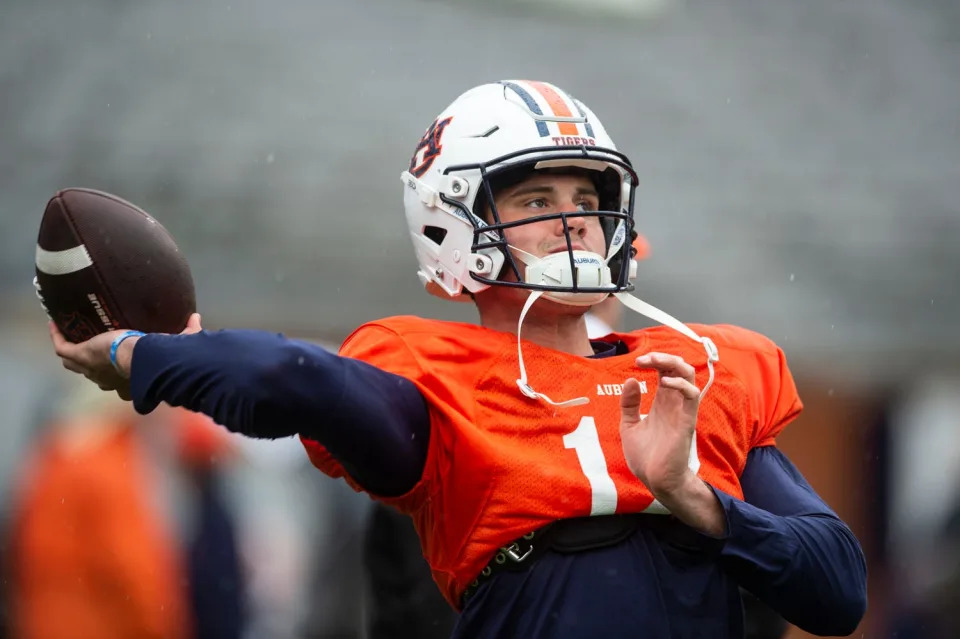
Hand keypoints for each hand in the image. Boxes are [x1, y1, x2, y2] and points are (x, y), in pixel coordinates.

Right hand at [50, 313, 201, 400]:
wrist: (145, 359)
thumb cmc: (163, 357)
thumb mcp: (177, 343)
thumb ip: (188, 333)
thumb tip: (196, 319)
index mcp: (130, 383)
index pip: (121, 382)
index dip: (119, 373)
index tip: (121, 360)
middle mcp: (108, 380)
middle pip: (95, 375)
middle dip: (92, 365)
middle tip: (90, 347)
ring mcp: (92, 370)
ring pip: (74, 364)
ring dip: (70, 351)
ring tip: (67, 334)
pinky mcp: (81, 357)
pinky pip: (62, 348)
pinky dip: (58, 336)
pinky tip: (55, 322)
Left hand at [619, 352, 699, 496]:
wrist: (655, 480)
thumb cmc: (645, 456)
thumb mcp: (629, 425)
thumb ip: (629, 404)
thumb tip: (630, 380)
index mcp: (661, 402)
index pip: (664, 371)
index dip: (654, 360)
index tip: (637, 361)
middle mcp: (673, 403)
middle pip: (679, 367)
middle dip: (663, 356)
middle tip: (644, 359)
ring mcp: (681, 410)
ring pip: (689, 375)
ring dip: (673, 363)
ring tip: (654, 362)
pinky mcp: (687, 421)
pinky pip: (692, 395)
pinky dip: (681, 383)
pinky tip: (664, 382)